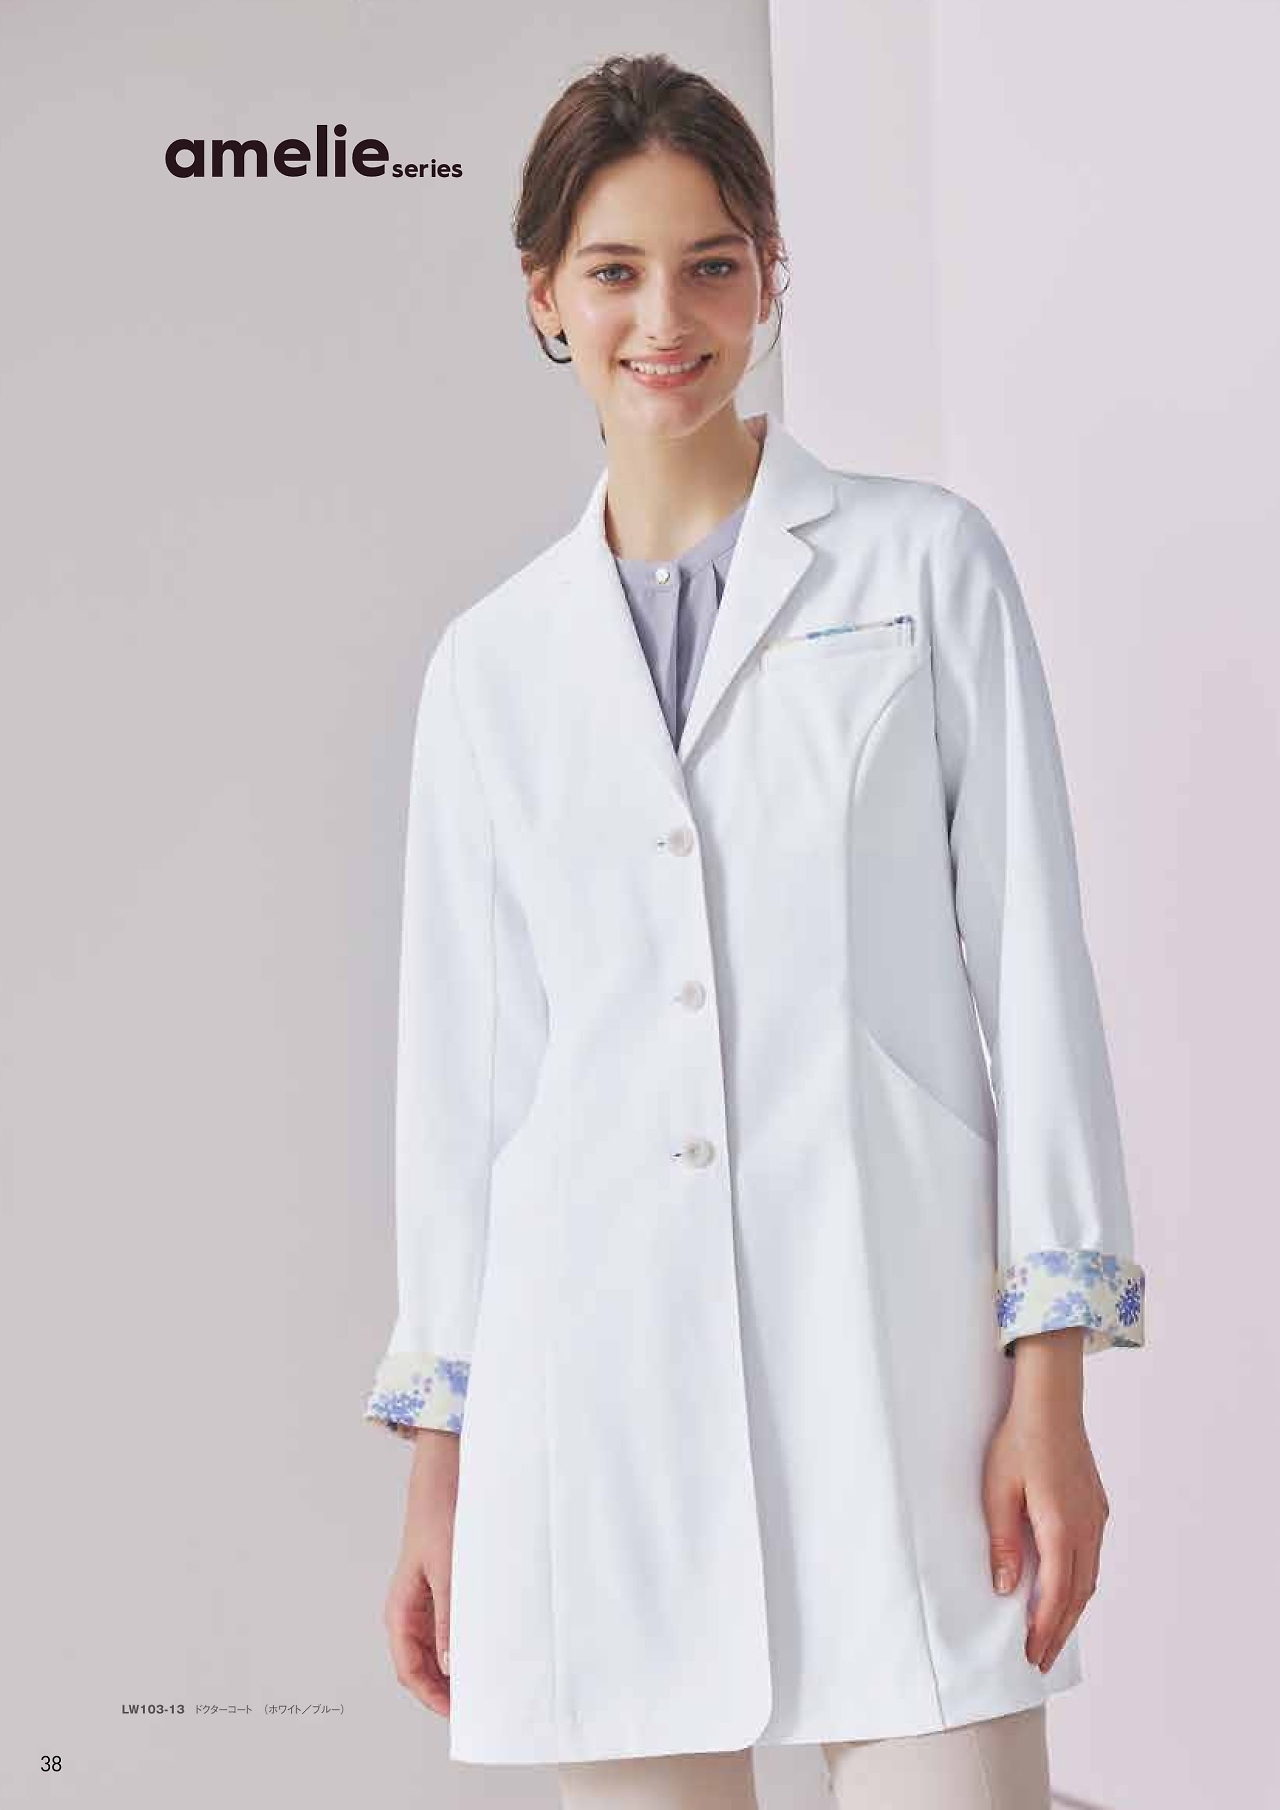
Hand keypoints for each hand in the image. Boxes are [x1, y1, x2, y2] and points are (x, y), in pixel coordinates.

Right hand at [383, 1429, 460, 1715]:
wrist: (446, 1478)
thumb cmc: (440, 1517)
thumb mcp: (448, 1571)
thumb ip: (449, 1618)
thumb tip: (451, 1664)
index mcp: (401, 1611)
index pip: (409, 1670)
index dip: (431, 1696)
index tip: (457, 1714)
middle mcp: (410, 1612)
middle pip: (421, 1667)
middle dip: (445, 1690)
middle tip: (478, 1706)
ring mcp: (426, 1603)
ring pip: (436, 1652)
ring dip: (455, 1670)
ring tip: (484, 1684)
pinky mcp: (443, 1591)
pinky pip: (448, 1630)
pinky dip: (463, 1645)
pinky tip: (485, 1650)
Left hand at [982, 1332, 1109, 1674]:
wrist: (1052, 1403)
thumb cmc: (1019, 1442)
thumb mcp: (997, 1490)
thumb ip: (1004, 1541)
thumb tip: (1007, 1588)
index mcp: (1061, 1526)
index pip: (1056, 1594)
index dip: (1044, 1628)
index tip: (1031, 1655)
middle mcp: (1086, 1528)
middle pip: (1078, 1596)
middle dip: (1059, 1632)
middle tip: (1042, 1661)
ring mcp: (1096, 1518)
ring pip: (1089, 1579)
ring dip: (1071, 1612)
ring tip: (1052, 1637)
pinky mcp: (1097, 1508)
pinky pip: (1092, 1559)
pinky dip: (1079, 1586)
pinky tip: (1066, 1593)